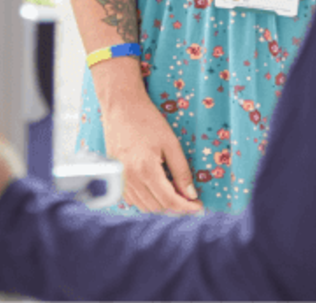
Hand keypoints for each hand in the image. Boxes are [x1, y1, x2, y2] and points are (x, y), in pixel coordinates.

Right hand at [100, 93, 203, 213]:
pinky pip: (133, 199)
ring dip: (162, 205)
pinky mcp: (115, 178)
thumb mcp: (170, 143)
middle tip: (192, 199)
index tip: (199, 207)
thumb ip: (181, 170)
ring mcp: (120, 181)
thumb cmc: (148, 121)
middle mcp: (130, 180)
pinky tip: (159, 189)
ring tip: (178, 194)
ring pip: (144, 206)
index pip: (169, 200)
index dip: (186, 207)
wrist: (122, 108)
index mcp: (146, 170)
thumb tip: (191, 193)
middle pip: (157, 206)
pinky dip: (148, 200)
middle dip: (176, 207)